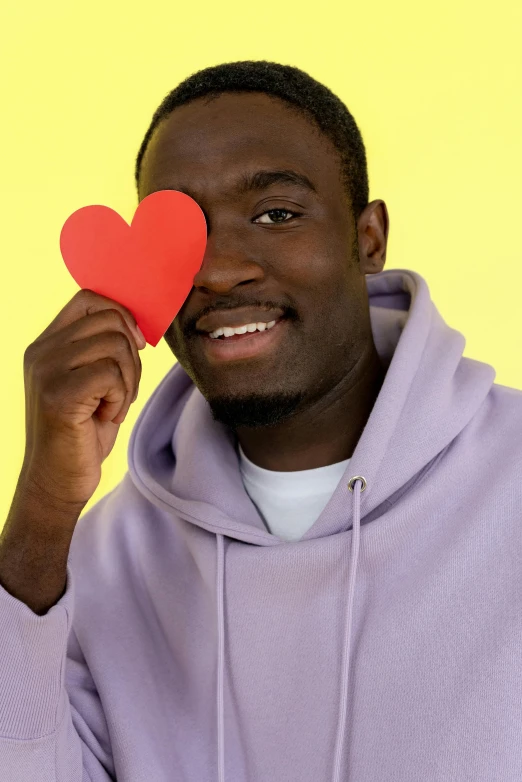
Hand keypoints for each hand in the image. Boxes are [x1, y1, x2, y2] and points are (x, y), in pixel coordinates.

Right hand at [20, 289, 145, 508]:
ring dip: (129, 380)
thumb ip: (103, 349)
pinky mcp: (58, 395)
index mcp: (46, 343)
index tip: (136, 346)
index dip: (122, 316)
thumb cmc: (82, 432)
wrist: (57, 482)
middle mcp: (41, 351)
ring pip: (116, 346)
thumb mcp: (92, 382)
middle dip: (132, 356)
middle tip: (123, 390)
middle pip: (110, 320)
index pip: (89, 298)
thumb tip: (138, 323)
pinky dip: (121, 398)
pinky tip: (106, 417)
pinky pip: (112, 375)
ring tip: (113, 405)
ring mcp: (46, 371)